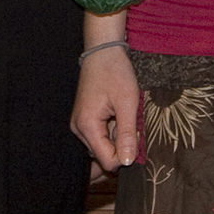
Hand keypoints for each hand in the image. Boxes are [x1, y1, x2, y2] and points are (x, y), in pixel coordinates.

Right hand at [71, 47, 139, 173]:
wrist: (103, 52)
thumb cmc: (115, 72)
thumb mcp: (127, 102)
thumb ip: (127, 134)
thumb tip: (128, 162)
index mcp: (87, 126)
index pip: (107, 161)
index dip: (125, 154)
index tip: (134, 134)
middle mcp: (78, 129)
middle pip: (104, 155)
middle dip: (121, 145)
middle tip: (128, 122)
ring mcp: (80, 125)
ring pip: (103, 147)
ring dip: (117, 137)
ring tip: (121, 116)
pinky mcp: (84, 121)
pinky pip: (100, 136)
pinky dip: (111, 130)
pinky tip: (116, 115)